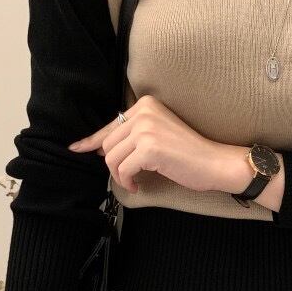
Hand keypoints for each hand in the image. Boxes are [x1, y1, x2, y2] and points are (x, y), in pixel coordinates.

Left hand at [68, 94, 262, 195]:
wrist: (214, 162)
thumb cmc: (189, 153)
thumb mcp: (158, 135)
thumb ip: (132, 135)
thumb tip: (99, 148)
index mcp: (146, 105)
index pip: (110, 125)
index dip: (92, 140)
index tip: (77, 148)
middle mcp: (144, 112)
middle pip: (108, 143)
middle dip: (113, 165)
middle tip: (128, 176)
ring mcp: (146, 129)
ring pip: (112, 158)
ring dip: (120, 175)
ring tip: (134, 181)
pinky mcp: (149, 148)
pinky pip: (123, 169)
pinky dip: (127, 181)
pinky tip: (137, 185)